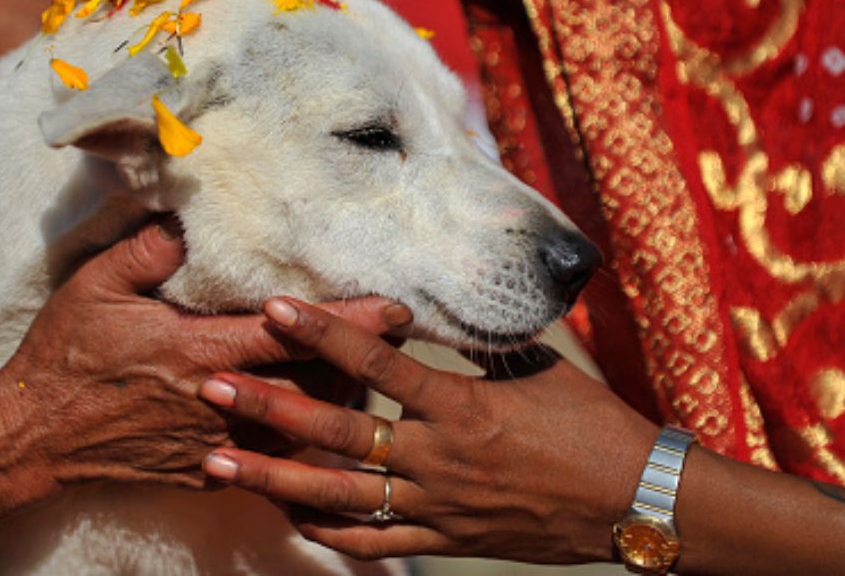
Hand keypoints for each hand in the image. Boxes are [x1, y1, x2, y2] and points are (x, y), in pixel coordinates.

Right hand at [1, 227, 412, 490]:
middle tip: (400, 341)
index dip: (349, 323)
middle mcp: (219, 402)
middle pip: (314, 387)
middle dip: (362, 365)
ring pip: (298, 428)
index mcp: (201, 352)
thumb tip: (189, 221)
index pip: (293, 337)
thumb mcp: (97, 286)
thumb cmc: (65, 354)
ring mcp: (214, 443)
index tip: (396, 309)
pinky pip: (266, 457)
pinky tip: (310, 419)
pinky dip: (294, 438)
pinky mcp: (203, 470)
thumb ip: (149, 250)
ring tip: (365, 375)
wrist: (33, 434)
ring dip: (335, 402)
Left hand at [195, 297, 657, 563]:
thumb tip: (447, 305)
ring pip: (338, 494)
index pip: (376, 363)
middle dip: (268, 407)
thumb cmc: (593, 425)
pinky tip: (289, 514)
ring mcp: (437, 505)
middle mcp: (437, 458)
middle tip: (210, 385)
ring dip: (274, 477)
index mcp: (460, 407)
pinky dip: (328, 529)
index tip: (275, 307)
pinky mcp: (445, 538)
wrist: (634, 500)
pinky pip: (375, 540)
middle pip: (337, 433)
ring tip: (218, 461)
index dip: (322, 332)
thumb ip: (482, 342)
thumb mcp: (540, 368)